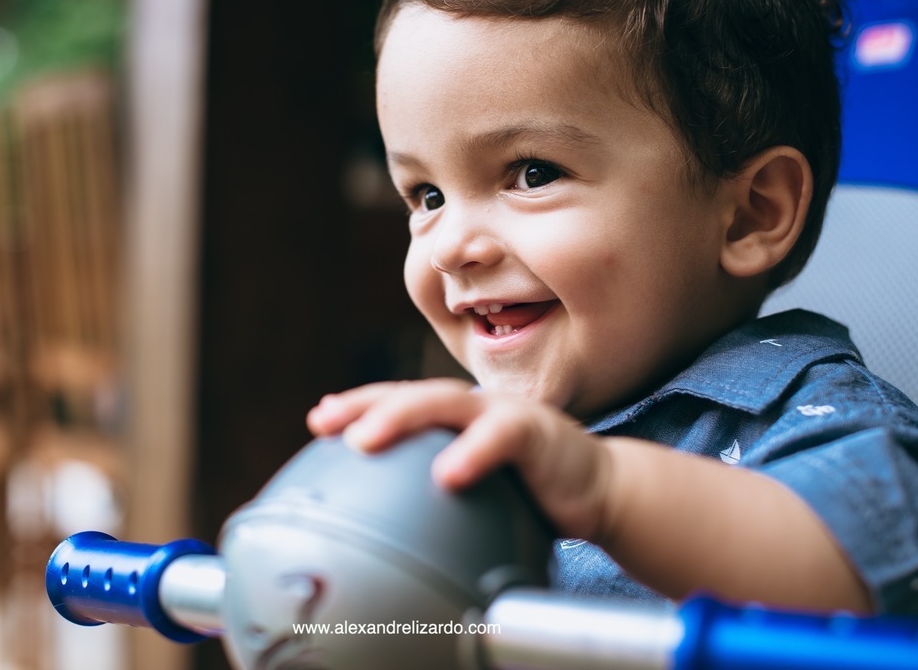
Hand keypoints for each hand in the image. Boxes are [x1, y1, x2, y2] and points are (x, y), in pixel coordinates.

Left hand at [307, 378, 614, 540]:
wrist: (600, 490)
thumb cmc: (530, 490)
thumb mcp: (476, 485)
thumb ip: (436, 489)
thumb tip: (382, 524)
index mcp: (454, 415)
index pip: (397, 400)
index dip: (357, 405)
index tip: (317, 422)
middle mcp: (472, 404)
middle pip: (410, 393)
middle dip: (366, 405)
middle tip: (327, 425)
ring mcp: (502, 411)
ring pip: (445, 402)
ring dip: (401, 416)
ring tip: (365, 439)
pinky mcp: (535, 430)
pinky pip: (498, 436)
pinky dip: (471, 451)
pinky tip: (447, 474)